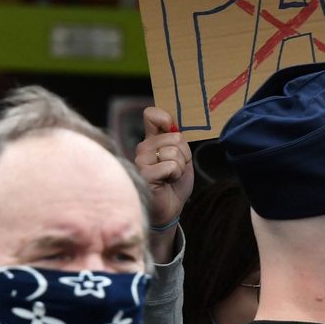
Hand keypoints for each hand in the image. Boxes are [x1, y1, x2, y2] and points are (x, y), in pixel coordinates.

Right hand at [136, 106, 193, 259]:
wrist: (170, 209)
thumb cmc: (174, 184)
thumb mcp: (181, 157)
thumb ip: (177, 140)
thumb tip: (173, 124)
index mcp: (151, 140)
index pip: (151, 114)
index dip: (166, 118)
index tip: (171, 129)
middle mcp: (143, 148)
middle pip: (175, 137)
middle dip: (184, 155)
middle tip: (176, 169)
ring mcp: (141, 160)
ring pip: (174, 152)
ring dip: (180, 167)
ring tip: (171, 177)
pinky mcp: (144, 174)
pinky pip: (171, 166)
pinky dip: (176, 175)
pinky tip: (166, 182)